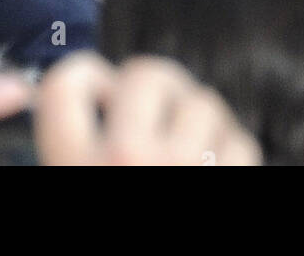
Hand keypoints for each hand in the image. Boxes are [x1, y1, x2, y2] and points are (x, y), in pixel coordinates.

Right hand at [34, 54, 261, 165]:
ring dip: (199, 124)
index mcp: (72, 165)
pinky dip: (232, 153)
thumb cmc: (111, 231)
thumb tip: (98, 94)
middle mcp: (124, 160)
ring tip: (190, 154)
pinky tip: (216, 172)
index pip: (63, 82)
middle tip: (156, 124)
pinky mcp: (231, 182)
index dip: (87, 76)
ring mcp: (181, 169)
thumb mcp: (67, 176)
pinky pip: (240, 140)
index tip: (101, 94)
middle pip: (147, 72)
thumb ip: (72, 140)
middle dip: (157, 93)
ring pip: (201, 100)